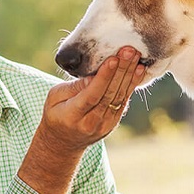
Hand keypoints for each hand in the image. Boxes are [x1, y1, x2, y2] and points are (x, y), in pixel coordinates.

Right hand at [18, 46, 144, 193]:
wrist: (63, 142)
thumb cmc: (56, 113)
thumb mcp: (54, 97)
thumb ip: (73, 87)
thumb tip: (93, 75)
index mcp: (73, 116)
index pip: (92, 95)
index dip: (104, 77)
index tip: (113, 59)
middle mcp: (91, 122)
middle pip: (109, 94)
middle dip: (121, 71)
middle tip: (129, 51)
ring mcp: (105, 125)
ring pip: (120, 97)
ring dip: (130, 75)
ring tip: (136, 56)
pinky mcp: (113, 123)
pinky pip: (123, 101)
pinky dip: (132, 85)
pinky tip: (139, 70)